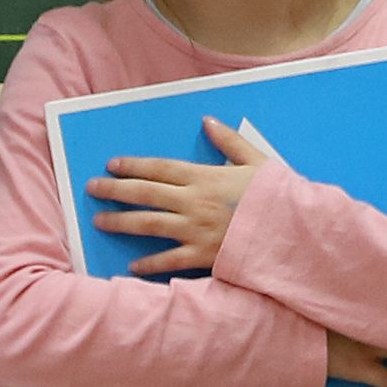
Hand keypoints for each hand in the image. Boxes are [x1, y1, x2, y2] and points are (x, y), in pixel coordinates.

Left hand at [88, 115, 271, 275]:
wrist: (293, 231)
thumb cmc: (277, 195)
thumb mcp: (256, 161)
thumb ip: (229, 141)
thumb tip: (208, 120)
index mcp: (205, 177)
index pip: (160, 168)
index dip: (133, 165)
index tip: (112, 164)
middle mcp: (194, 202)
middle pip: (145, 193)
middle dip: (115, 190)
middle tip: (92, 188)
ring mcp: (196, 230)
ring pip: (149, 224)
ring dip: (121, 221)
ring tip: (99, 221)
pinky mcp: (203, 255)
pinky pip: (169, 260)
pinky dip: (149, 263)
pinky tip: (131, 266)